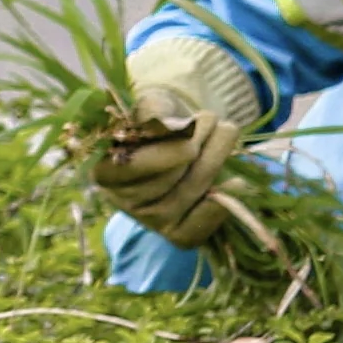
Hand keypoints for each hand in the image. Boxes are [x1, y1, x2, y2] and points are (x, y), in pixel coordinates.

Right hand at [90, 107, 246, 245]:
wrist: (180, 144)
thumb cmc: (161, 122)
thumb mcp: (150, 108)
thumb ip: (152, 111)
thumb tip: (164, 123)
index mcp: (105, 170)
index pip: (130, 167)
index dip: (163, 154)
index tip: (191, 133)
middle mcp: (124, 201)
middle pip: (166, 180)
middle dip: (196, 145)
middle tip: (211, 119)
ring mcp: (151, 221)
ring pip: (188, 193)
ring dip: (215, 158)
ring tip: (226, 131)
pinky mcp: (177, 234)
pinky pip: (198, 226)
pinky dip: (221, 203)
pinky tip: (237, 183)